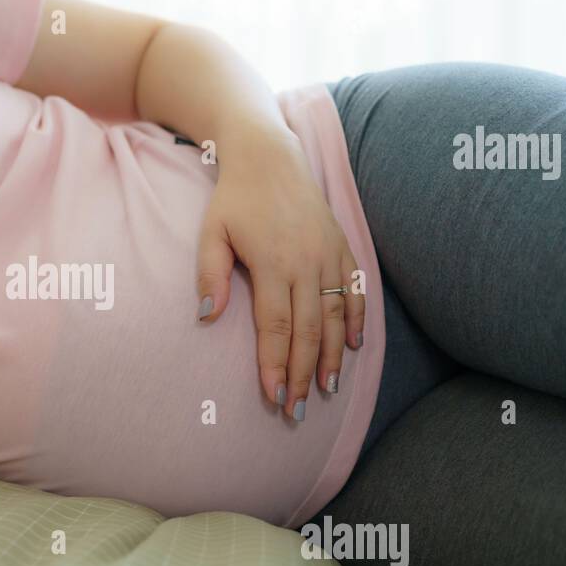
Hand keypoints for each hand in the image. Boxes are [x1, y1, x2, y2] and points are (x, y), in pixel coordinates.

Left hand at [195, 132, 365, 420]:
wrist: (270, 156)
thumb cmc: (234, 198)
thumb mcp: (211, 232)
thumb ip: (209, 275)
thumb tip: (206, 316)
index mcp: (273, 263)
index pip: (275, 327)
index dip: (275, 364)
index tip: (273, 396)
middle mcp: (306, 263)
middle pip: (309, 331)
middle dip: (302, 373)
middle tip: (297, 410)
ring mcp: (329, 255)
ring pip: (337, 316)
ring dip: (333, 356)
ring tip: (326, 389)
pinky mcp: (343, 247)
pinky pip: (356, 290)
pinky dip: (358, 320)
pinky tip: (355, 347)